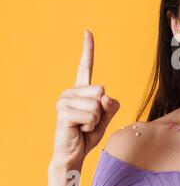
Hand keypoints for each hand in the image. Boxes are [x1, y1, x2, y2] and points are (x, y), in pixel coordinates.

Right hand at [51, 30, 119, 167]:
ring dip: (95, 121)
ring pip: (96, 105)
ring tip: (83, 127)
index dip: (88, 49)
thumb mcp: (106, 117)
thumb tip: (104, 97)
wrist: (74, 154)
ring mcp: (64, 101)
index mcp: (81, 90)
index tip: (88, 31)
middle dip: (101, 111)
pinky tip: (78, 130)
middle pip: (101, 90)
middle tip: (89, 122)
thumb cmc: (88, 135)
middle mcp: (70, 92)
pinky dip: (90, 126)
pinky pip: (91, 116)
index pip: (86, 65)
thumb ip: (110, 105)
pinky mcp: (63, 113)